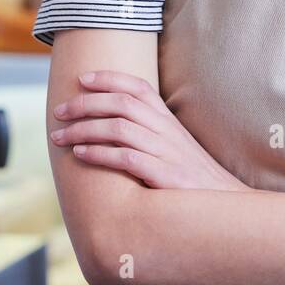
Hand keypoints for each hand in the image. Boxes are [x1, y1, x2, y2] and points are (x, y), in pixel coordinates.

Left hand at [50, 70, 249, 191]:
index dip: (108, 78)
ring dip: (84, 129)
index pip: (137, 87)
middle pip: (122, 104)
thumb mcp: (173, 146)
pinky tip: (80, 155)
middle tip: (59, 111)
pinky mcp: (165, 176)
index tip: (81, 79)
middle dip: (85, 104)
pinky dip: (99, 154)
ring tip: (60, 136)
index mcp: (168, 120)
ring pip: (119, 128)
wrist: (224, 206)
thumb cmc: (191, 177)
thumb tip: (112, 122)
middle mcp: (167, 130)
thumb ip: (148, 131)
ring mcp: (166, 152)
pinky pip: (126, 158)